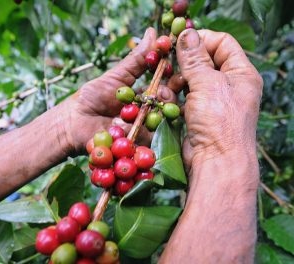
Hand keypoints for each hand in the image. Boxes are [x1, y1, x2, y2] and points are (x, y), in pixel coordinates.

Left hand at [60, 28, 175, 153]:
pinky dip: (148, 134)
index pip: (167, 88)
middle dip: (168, 98)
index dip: (173, 80)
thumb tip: (153, 33)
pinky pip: (149, 143)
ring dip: (159, 116)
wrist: (73, 122)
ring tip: (151, 108)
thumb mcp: (116, 77)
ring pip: (162, 125)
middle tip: (162, 92)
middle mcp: (148, 114)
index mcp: (145, 96)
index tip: (175, 72)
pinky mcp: (137, 148)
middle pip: (169, 107)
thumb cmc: (91, 98)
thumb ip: (136, 60)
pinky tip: (143, 125)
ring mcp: (144, 132)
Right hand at [169, 29, 262, 170]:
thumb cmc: (219, 120)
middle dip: (184, 64)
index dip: (201, 39)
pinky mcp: (199, 115)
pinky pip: (183, 98)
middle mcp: (229, 85)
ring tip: (168, 89)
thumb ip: (195, 58)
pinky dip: (174, 98)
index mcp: (241, 73)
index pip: (222, 43)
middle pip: (204, 61)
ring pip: (190, 80)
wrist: (216, 161)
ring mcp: (213, 101)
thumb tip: (186, 34)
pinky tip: (166, 100)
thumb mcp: (207, 83)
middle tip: (169, 66)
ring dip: (176, 82)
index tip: (179, 42)